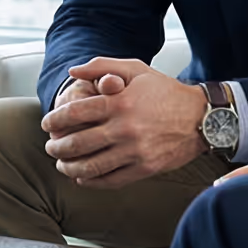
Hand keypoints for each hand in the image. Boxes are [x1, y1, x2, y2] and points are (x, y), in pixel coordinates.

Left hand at [40, 59, 206, 188]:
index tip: (47, 125)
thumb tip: (73, 71)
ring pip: (91, 166)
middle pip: (77, 143)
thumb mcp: (136, 69)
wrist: (201, 117)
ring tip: (62, 164)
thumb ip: (102, 66)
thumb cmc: (165, 91)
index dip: (54, 120)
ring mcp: (135, 151)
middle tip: (50, 146)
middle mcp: (125, 128)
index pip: (74, 113)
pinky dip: (91, 182)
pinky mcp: (145, 168)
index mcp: (119, 102)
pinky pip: (110, 180)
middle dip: (57, 147)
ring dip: (69, 167)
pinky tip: (82, 178)